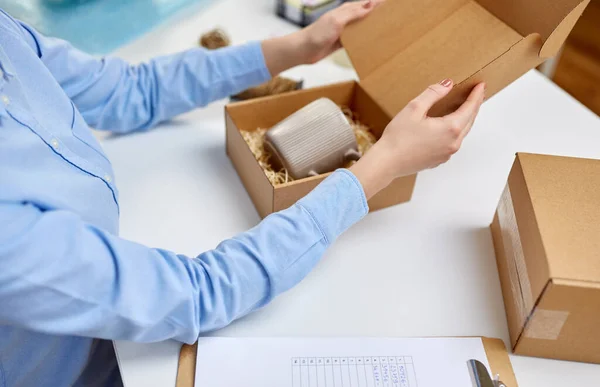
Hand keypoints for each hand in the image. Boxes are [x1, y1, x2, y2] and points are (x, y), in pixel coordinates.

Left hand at [298, 0, 383, 63]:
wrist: (304, 49)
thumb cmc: (318, 33)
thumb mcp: (337, 21)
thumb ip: (353, 14)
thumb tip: (369, 5)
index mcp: (344, 11)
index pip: (364, 4)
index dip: (375, 2)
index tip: (388, 2)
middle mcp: (345, 19)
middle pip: (363, 13)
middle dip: (375, 12)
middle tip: (390, 13)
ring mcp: (343, 30)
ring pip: (360, 26)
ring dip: (370, 26)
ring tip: (384, 26)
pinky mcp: (340, 42)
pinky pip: (355, 39)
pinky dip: (363, 39)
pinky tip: (370, 41)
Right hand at [349, 79, 485, 198]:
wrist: (387, 162)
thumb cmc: (398, 137)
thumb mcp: (414, 108)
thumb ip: (433, 94)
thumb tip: (447, 84)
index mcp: (450, 128)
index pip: (470, 108)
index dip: (476, 95)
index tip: (481, 86)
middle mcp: (453, 142)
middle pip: (470, 120)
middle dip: (474, 106)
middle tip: (477, 94)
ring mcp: (447, 153)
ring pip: (462, 132)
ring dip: (466, 119)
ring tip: (466, 109)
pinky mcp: (439, 159)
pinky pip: (453, 142)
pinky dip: (456, 131)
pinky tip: (449, 126)